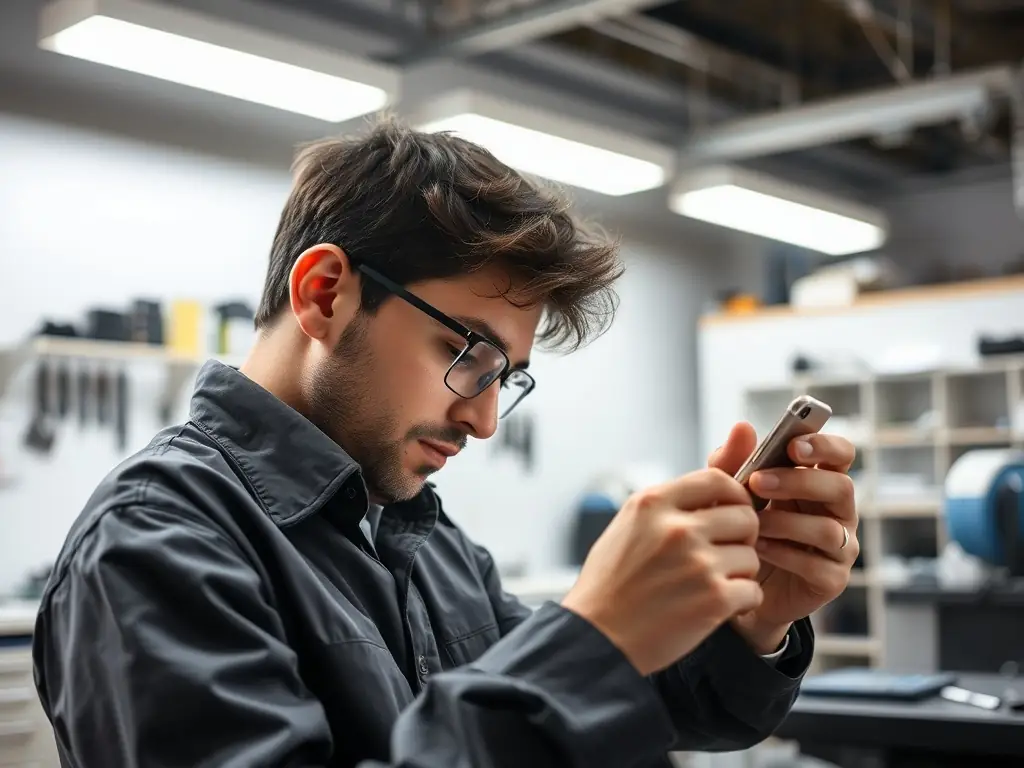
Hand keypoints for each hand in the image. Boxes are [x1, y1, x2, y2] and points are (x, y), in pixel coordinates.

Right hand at [561, 468, 762, 676]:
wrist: (596, 638)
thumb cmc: (609, 585)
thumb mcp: (627, 526)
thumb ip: (666, 507)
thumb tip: (711, 495)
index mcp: (653, 504)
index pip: (717, 479)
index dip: (734, 495)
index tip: (731, 511)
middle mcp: (677, 528)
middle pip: (744, 516)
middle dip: (742, 537)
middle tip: (726, 554)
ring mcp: (698, 563)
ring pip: (751, 556)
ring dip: (739, 573)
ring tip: (712, 585)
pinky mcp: (714, 599)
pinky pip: (752, 591)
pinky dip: (741, 602)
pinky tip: (718, 607)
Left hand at [708, 423, 859, 653]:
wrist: (732, 581)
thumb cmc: (737, 526)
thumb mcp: (728, 491)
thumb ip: (733, 460)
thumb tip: (743, 427)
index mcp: (818, 480)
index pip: (841, 454)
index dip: (825, 446)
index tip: (793, 445)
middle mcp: (837, 511)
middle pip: (841, 487)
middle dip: (798, 482)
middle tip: (758, 482)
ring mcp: (840, 547)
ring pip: (830, 529)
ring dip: (787, 522)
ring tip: (753, 522)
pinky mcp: (832, 579)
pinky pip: (818, 565)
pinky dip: (785, 554)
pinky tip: (758, 549)